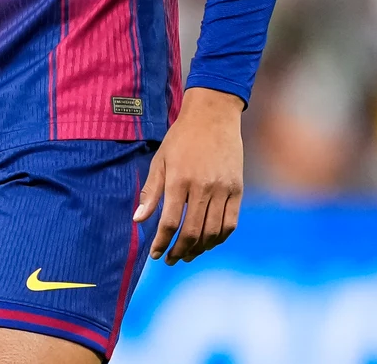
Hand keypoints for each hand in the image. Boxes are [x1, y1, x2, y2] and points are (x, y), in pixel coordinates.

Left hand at [134, 86, 244, 263]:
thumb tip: (138, 220)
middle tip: (171, 259)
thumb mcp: (160, 161)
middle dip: (179, 251)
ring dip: (199, 249)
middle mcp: (202, 187)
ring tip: (188, 254)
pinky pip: (231, 223)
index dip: (161, 243)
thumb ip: (151, 192)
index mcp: (179, 180)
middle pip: (192, 232)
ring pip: (212, 232)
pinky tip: (209, 242)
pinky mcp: (237, 189)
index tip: (156, 254)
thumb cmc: (182, 138)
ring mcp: (223, 189)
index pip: (169, 222)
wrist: (213, 116)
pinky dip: (220, 238)